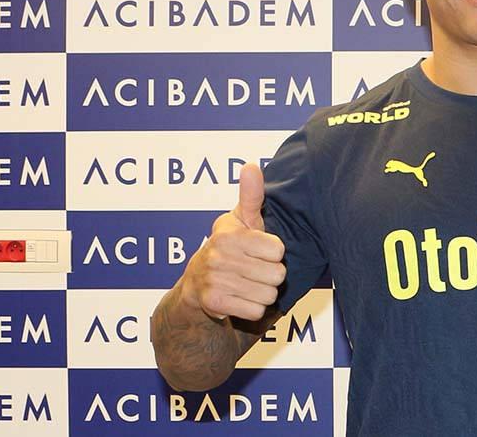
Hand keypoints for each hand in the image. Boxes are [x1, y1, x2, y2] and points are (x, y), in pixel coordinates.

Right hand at [179, 162, 286, 320]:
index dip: (274, 253)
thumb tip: (251, 166)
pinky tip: (240, 298)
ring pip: (269, 294)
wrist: (197, 284)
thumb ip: (251, 195)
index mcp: (229, 234)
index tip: (260, 251)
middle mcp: (219, 256)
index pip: (279, 251)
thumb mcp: (240, 219)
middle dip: (271, 276)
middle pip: (277, 275)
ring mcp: (214, 280)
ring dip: (263, 292)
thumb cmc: (229, 247)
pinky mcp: (213, 303)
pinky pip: (256, 310)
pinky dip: (253, 308)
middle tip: (254, 270)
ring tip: (247, 284)